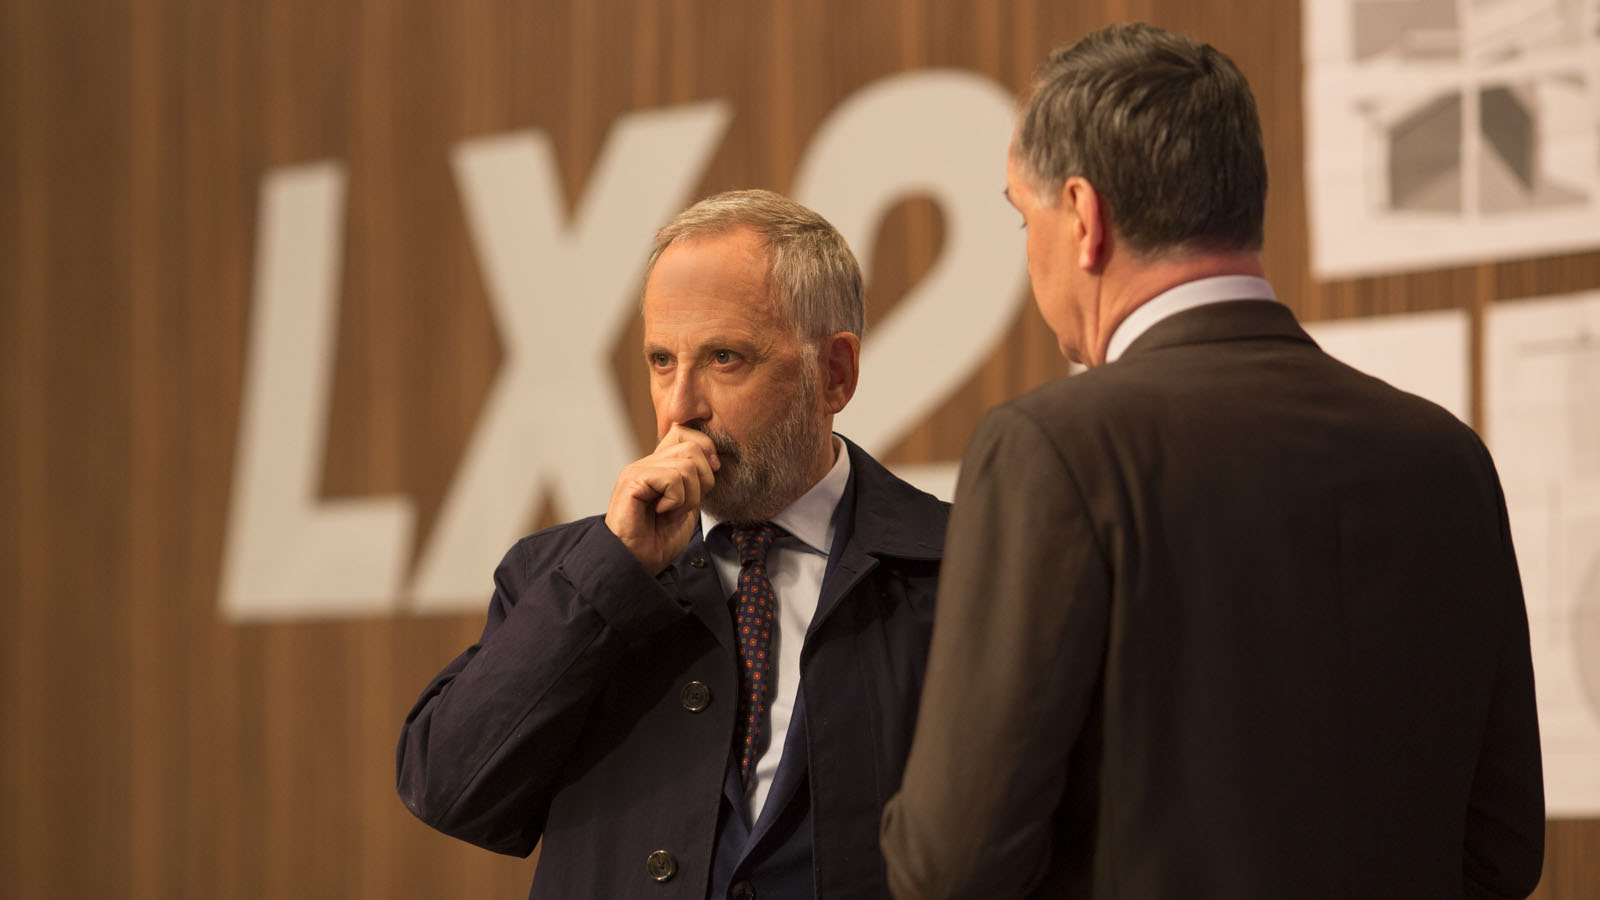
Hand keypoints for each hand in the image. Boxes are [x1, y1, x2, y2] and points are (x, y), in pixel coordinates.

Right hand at [604, 424, 719, 573]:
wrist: (638, 563)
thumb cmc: (659, 540)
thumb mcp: (688, 505)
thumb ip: (697, 481)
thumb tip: (714, 459)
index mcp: (660, 466)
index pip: (685, 431)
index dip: (706, 450)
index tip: (709, 477)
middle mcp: (648, 462)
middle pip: (692, 446)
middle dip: (702, 480)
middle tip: (685, 504)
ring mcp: (639, 469)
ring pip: (687, 464)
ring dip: (689, 496)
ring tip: (671, 511)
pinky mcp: (633, 480)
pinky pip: (673, 478)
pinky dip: (676, 501)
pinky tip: (662, 512)